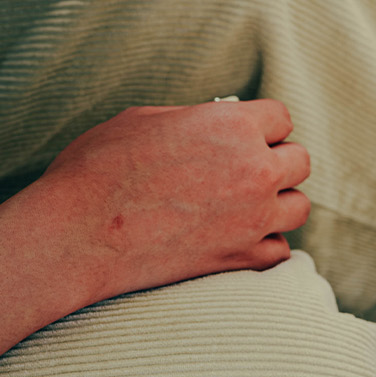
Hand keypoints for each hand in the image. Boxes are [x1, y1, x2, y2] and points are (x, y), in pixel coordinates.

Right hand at [23, 101, 311, 302]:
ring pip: (299, 206)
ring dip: (277, 205)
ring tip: (244, 207)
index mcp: (232, 125)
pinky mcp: (245, 258)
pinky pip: (281, 249)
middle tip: (244, 172)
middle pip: (299, 160)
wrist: (76, 235)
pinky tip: (237, 240)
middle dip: (275, 162)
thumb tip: (214, 126)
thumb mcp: (144, 121)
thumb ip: (196, 122)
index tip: (246, 137)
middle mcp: (255, 168)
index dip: (261, 127)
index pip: (281, 118)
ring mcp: (256, 217)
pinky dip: (263, 246)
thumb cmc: (96, 171)